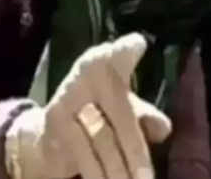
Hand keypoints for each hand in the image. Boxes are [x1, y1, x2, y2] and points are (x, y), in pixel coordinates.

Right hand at [5, 33, 171, 178]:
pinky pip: (81, 154)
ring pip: (101, 139)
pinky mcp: (53, 127)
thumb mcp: (122, 109)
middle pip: (119, 112)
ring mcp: (66, 101)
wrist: (46, 135)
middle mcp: (83, 77)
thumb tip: (164, 128)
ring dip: (119, 169)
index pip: (117, 54)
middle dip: (135, 150)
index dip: (125, 50)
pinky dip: (97, 173)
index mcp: (102, 64)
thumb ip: (143, 115)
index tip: (137, 44)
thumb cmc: (96, 114)